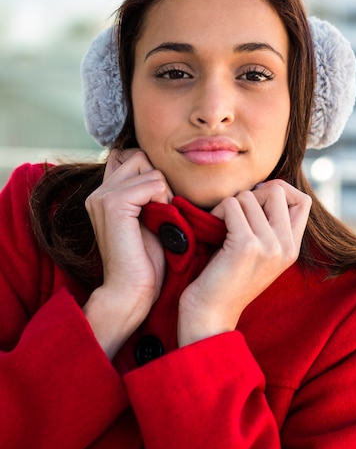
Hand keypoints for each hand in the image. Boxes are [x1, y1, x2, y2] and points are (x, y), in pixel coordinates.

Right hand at [83, 149, 171, 357]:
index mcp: (104, 194)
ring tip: (159, 220)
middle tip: (161, 213)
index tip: (159, 203)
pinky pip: (153, 183)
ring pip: (148, 167)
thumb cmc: (146, 261)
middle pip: (141, 157)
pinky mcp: (114, 204)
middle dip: (158, 181)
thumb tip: (163, 171)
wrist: (131, 292)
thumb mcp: (149, 219)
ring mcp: (103, 196)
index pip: (131, 157)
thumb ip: (148, 194)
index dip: (151, 175)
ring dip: (163, 192)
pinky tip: (159, 222)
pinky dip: (164, 200)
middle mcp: (99, 191)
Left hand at [178, 180, 310, 345]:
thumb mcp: (258, 253)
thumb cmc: (226, 279)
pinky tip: (213, 230)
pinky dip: (217, 212)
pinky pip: (231, 205)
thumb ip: (269, 226)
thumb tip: (268, 187)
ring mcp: (269, 245)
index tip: (256, 200)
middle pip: (277, 191)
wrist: (210, 314)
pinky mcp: (246, 245)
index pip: (303, 200)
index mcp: (293, 248)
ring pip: (249, 196)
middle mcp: (286, 246)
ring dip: (229, 206)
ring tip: (220, 227)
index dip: (279, 190)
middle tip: (233, 215)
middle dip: (250, 195)